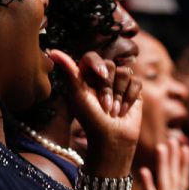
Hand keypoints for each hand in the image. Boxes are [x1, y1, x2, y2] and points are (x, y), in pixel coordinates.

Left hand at [49, 48, 141, 174]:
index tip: (101, 76)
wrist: (112, 138)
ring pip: (126, 72)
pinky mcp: (133, 91)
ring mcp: (119, 83)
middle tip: (104, 105)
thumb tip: (52, 51)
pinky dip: (130, 97)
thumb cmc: (91, 119)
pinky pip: (137, 82)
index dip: (98, 65)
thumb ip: (69, 71)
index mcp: (86, 75)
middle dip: (108, 87)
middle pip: (111, 65)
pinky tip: (124, 110)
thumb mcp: (78, 95)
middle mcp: (103, 77)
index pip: (92, 57)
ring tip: (113, 110)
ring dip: (119, 94)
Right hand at [140, 131, 188, 189]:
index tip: (188, 148)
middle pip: (172, 175)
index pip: (182, 179)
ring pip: (163, 181)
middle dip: (173, 158)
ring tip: (163, 146)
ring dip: (163, 164)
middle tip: (173, 138)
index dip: (185, 164)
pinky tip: (144, 171)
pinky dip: (148, 185)